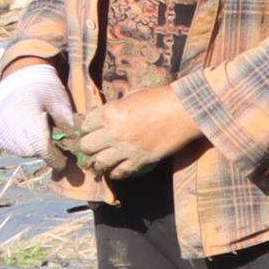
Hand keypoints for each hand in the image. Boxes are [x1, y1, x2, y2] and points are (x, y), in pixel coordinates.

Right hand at [0, 61, 75, 158]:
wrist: (20, 76)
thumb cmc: (44, 88)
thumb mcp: (59, 100)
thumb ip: (66, 119)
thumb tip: (74, 139)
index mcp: (28, 113)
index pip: (40, 145)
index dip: (52, 157)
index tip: (63, 162)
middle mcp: (9, 120)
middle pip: (28, 150)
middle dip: (42, 153)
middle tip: (54, 149)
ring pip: (16, 150)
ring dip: (30, 150)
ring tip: (40, 141)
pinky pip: (6, 144)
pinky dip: (18, 146)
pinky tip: (27, 137)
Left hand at [66, 86, 206, 180]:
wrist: (185, 111)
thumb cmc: (161, 98)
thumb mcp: (133, 96)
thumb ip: (117, 107)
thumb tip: (108, 114)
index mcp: (109, 113)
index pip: (84, 125)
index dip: (86, 128)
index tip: (91, 131)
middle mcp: (113, 132)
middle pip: (86, 146)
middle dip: (88, 146)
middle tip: (94, 147)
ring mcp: (125, 148)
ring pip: (99, 163)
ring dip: (99, 162)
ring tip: (102, 162)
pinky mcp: (139, 160)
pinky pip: (120, 172)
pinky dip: (116, 172)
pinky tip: (117, 169)